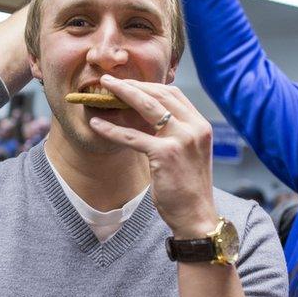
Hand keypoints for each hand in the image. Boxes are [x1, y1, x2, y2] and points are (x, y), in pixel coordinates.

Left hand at [88, 75, 217, 237]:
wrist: (196, 216)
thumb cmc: (188, 187)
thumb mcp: (186, 153)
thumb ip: (172, 133)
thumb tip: (144, 117)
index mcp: (201, 125)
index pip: (174, 94)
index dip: (150, 85)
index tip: (130, 83)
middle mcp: (194, 128)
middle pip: (160, 95)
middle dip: (133, 85)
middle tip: (110, 80)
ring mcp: (181, 139)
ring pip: (146, 107)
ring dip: (122, 94)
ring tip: (103, 89)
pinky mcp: (165, 154)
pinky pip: (132, 136)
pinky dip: (112, 129)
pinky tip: (97, 124)